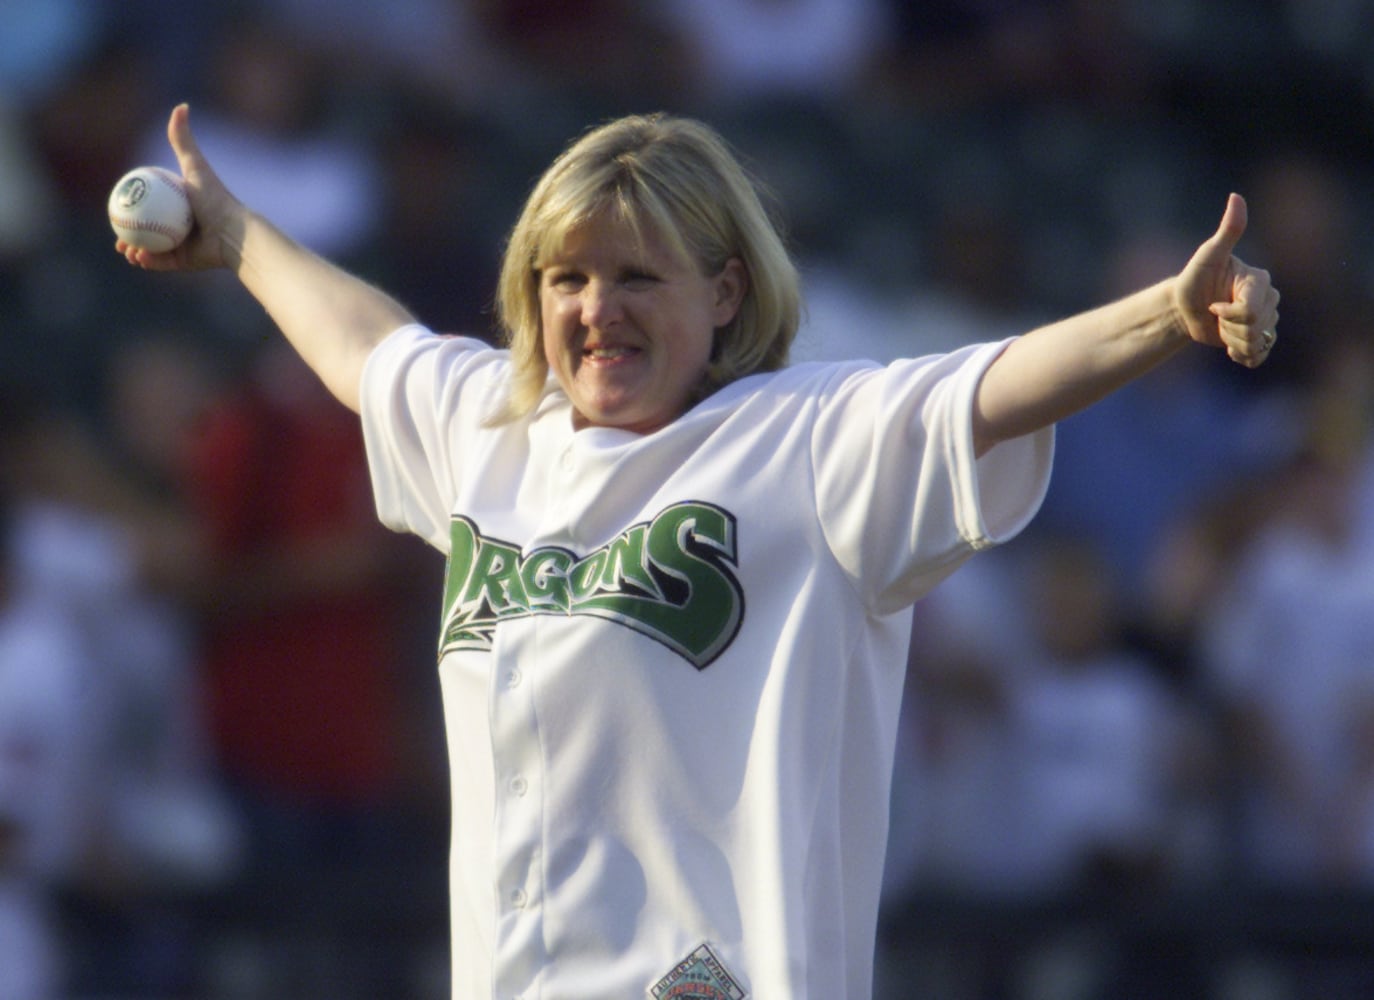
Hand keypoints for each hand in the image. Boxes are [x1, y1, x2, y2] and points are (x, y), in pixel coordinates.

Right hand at [116, 104, 244, 271]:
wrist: (234, 233)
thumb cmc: (215, 199)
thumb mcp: (195, 166)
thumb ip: (183, 139)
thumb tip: (181, 105)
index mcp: (176, 204)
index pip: (145, 204)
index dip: (127, 207)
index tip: (115, 208)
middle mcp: (177, 225)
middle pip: (144, 228)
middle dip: (125, 233)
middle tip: (117, 235)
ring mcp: (181, 245)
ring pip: (150, 248)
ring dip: (133, 250)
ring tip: (125, 250)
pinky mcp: (186, 262)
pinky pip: (162, 263)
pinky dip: (148, 262)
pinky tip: (137, 259)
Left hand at [1174, 193, 1280, 366]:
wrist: (1183, 308)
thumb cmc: (1193, 279)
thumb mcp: (1208, 255)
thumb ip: (1228, 230)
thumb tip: (1236, 196)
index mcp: (1261, 282)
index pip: (1252, 311)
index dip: (1229, 314)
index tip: (1213, 306)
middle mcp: (1270, 299)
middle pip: (1256, 328)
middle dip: (1229, 327)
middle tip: (1215, 315)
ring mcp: (1267, 320)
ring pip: (1256, 343)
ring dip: (1232, 340)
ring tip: (1220, 326)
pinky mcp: (1259, 339)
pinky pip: (1258, 356)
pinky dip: (1242, 356)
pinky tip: (1229, 346)